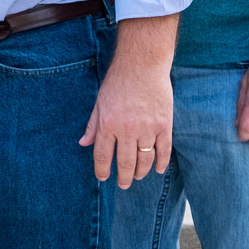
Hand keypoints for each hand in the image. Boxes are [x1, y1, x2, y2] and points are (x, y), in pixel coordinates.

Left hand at [80, 54, 173, 189]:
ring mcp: (147, 127)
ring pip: (144, 160)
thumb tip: (83, 144)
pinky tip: (157, 169)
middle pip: (125, 163)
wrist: (142, 64)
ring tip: (137, 176)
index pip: (103, 156)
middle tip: (124, 185)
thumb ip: (93, 125)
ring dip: (141, 172)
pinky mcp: (164, 124)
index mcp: (108, 124)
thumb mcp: (99, 103)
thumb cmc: (118, 82)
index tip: (103, 178)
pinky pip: (164, 150)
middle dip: (124, 178)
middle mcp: (127, 129)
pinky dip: (161, 163)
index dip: (102, 171)